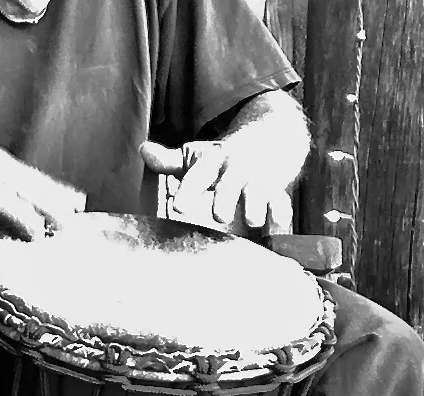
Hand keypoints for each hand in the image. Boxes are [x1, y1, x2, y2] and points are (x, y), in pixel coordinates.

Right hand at [0, 116, 84, 239]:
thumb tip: (49, 199)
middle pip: (24, 191)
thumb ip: (17, 185)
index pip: (36, 181)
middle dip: (46, 206)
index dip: (57, 193)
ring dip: (17, 214)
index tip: (81, 206)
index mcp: (3, 167)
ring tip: (36, 231)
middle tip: (68, 224)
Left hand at [139, 139, 292, 234]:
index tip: (177, 208)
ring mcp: (259, 178)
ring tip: (252, 221)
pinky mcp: (278, 190)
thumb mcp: (197, 155)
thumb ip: (169, 161)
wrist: (274, 134)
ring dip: (256, 205)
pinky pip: (281, 204)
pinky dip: (281, 218)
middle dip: (226, 197)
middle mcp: (237, 168)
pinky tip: (278, 233)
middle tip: (219, 217)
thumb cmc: (225, 155)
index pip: (199, 176)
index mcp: (213, 161)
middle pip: (231, 183)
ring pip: (259, 191)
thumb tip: (142, 150)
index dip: (189, 191)